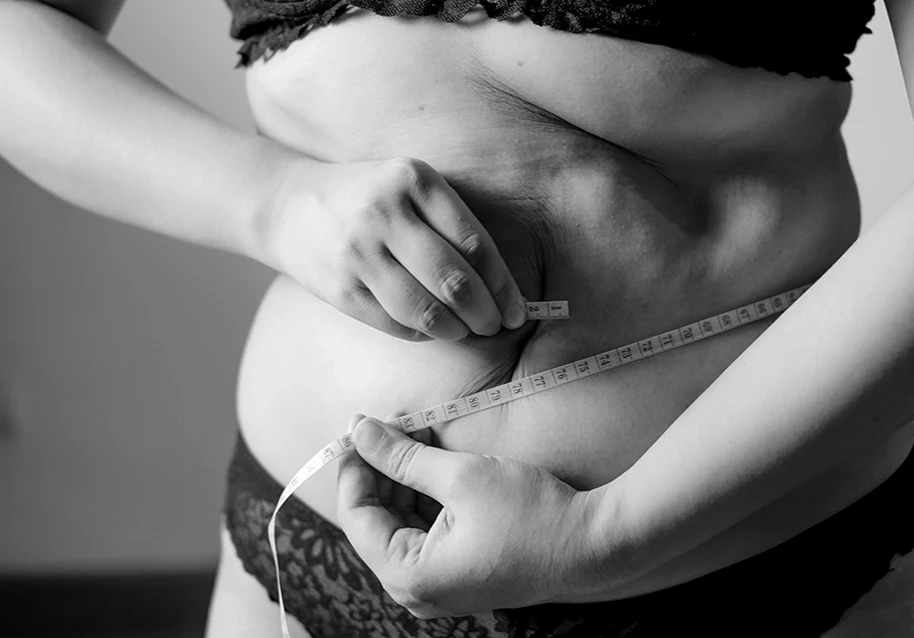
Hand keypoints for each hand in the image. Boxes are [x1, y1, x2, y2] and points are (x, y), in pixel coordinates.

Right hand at [267, 157, 526, 340]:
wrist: (288, 205)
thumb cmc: (367, 198)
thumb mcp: (409, 186)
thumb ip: (451, 223)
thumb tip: (501, 287)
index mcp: (413, 180)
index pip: (474, 243)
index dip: (503, 284)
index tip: (518, 308)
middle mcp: (385, 213)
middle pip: (454, 280)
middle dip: (486, 313)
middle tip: (497, 326)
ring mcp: (358, 253)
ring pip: (425, 309)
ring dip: (456, 330)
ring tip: (467, 331)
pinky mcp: (340, 288)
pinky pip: (395, 323)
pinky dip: (422, 333)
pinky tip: (432, 329)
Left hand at [336, 415, 605, 618]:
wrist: (594, 546)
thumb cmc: (531, 515)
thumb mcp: (461, 476)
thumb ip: (402, 455)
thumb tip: (359, 431)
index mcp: (409, 575)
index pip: (357, 516)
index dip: (354, 467)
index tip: (358, 428)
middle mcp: (417, 590)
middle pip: (377, 520)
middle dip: (381, 469)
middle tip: (392, 424)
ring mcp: (439, 585)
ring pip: (401, 524)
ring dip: (403, 479)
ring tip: (415, 435)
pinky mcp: (459, 574)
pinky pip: (425, 533)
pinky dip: (425, 497)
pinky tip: (434, 461)